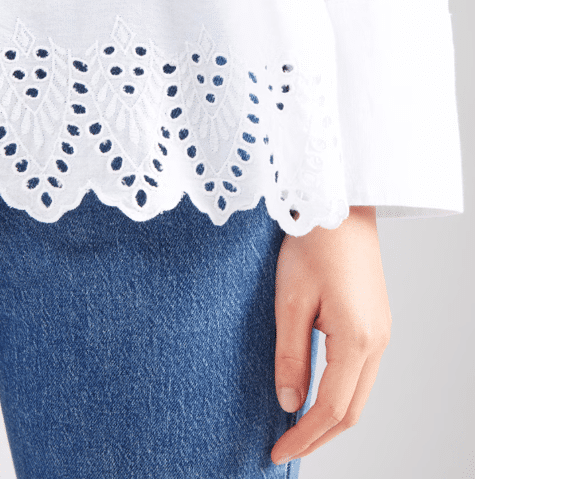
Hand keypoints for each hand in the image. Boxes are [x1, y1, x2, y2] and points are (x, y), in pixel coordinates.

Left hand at [271, 206, 391, 464]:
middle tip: (284, 446)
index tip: (276, 451)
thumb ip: (291, 356)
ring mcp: (382, 331)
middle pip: (353, 410)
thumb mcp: (290, 302)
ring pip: (360, 392)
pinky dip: (340, 392)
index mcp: (357, 339)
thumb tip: (289, 403)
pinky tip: (318, 391)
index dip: (304, 436)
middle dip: (319, 435)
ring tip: (297, 427)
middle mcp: (378, 340)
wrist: (340, 207)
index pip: (332, 409)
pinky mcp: (377, 321)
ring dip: (331, 415)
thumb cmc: (313, 245)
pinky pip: (362, 371)